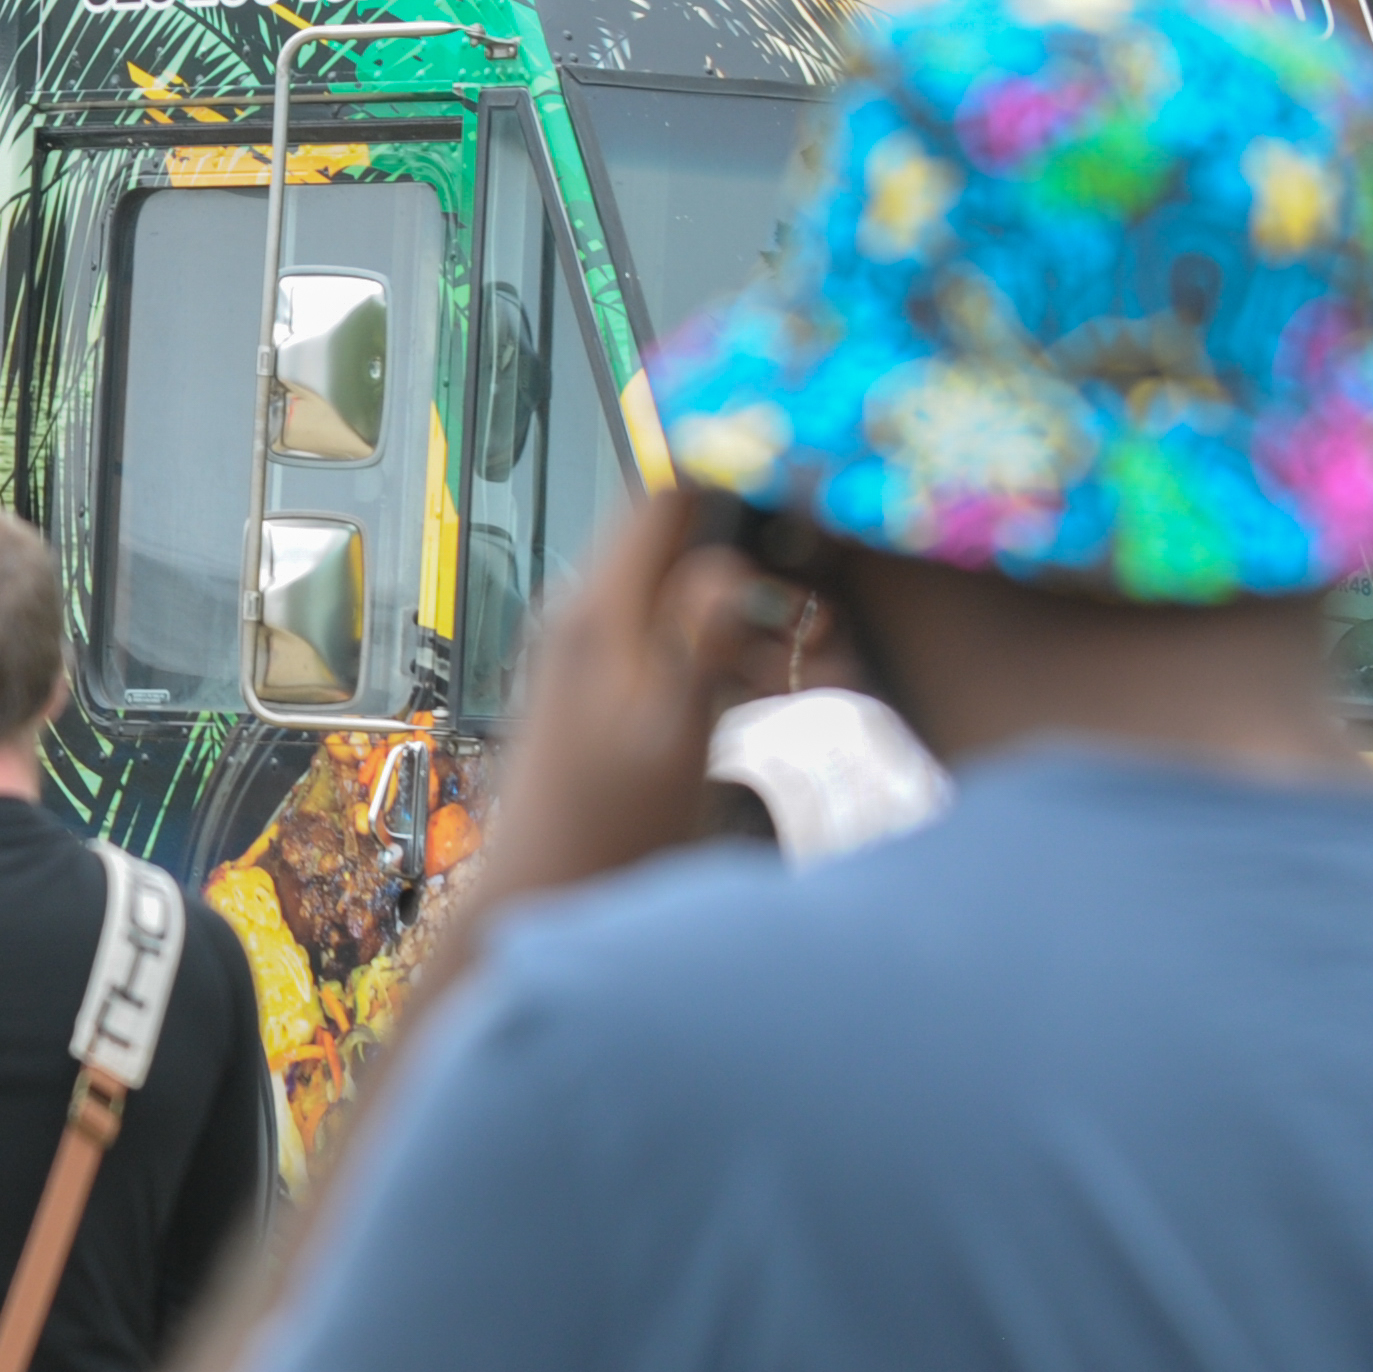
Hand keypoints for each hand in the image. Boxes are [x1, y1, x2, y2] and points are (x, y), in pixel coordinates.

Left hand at [484, 488, 803, 908]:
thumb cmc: (611, 823)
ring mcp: (594, 646)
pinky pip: (678, 638)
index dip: (733, 481)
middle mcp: (588, 612)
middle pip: (686, 542)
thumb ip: (701, 639)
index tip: (806, 499)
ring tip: (810, 672)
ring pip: (691, 593)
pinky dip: (728, 654)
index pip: (662, 496)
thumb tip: (731, 563)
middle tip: (825, 625)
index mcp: (600, 609)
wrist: (547, 889)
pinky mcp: (608, 682)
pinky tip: (769, 697)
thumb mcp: (673, 730)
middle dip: (762, 568)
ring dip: (755, 619)